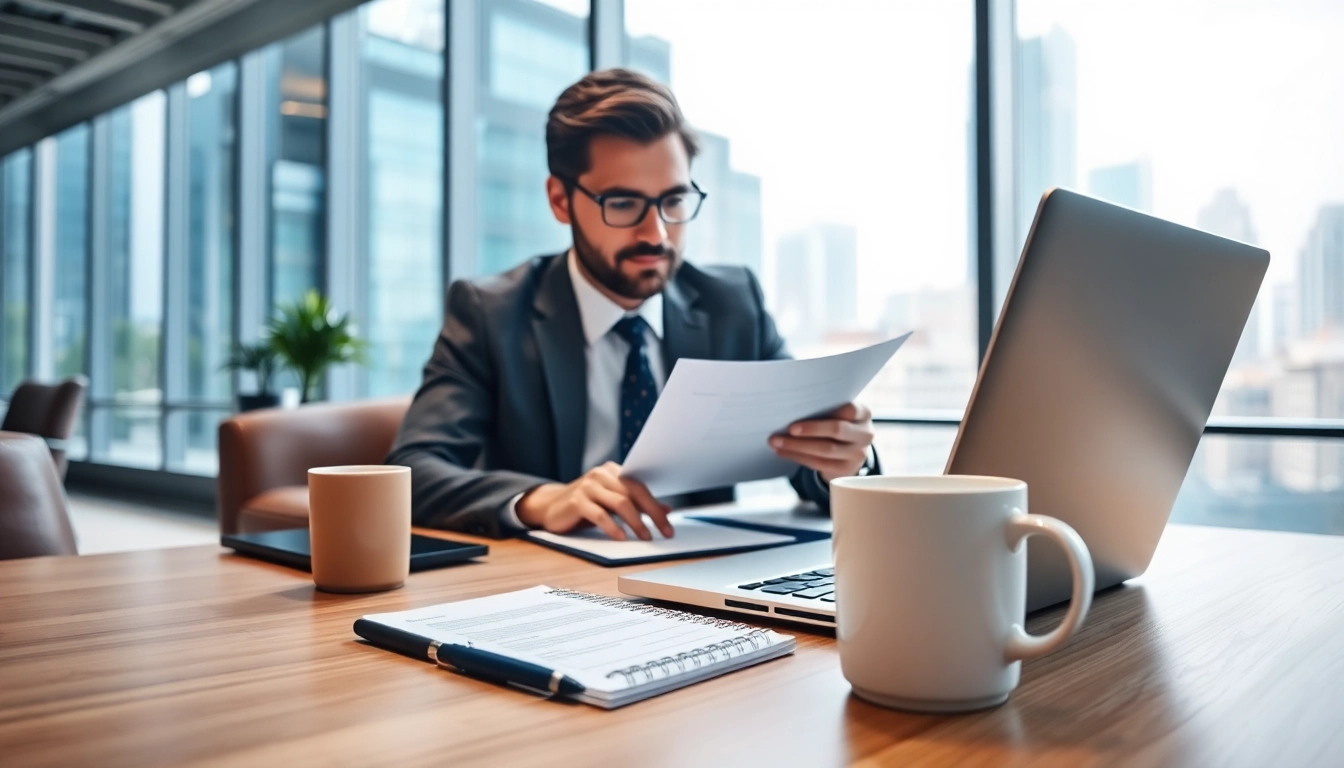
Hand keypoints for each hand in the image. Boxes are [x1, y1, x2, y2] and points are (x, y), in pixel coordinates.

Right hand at [515, 462, 672, 540]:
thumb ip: (637, 504)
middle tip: (663, 533)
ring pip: (620, 503)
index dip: (656, 507)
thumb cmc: (585, 505)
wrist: (549, 507)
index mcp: (612, 471)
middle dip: (652, 515)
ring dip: (636, 522)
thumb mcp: (612, 503)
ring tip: (646, 537)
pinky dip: (613, 527)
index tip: (669, 527)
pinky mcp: (576, 501)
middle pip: (633, 493)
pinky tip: (622, 538)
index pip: (640, 487)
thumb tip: (666, 509)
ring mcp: (587, 486)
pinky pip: (600, 514)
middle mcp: (601, 474)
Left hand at [769, 402, 874, 483]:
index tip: (806, 413)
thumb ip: (825, 410)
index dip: (830, 409)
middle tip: (788, 429)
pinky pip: (819, 463)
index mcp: (863, 414)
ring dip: (797, 446)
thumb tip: (789, 408)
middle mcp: (865, 433)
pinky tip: (782, 452)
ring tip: (776, 442)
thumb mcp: (838, 414)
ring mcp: (858, 454)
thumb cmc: (836, 425)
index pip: (850, 409)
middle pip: (837, 430)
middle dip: (810, 430)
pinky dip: (798, 457)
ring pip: (825, 449)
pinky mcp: (847, 469)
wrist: (848, 452)